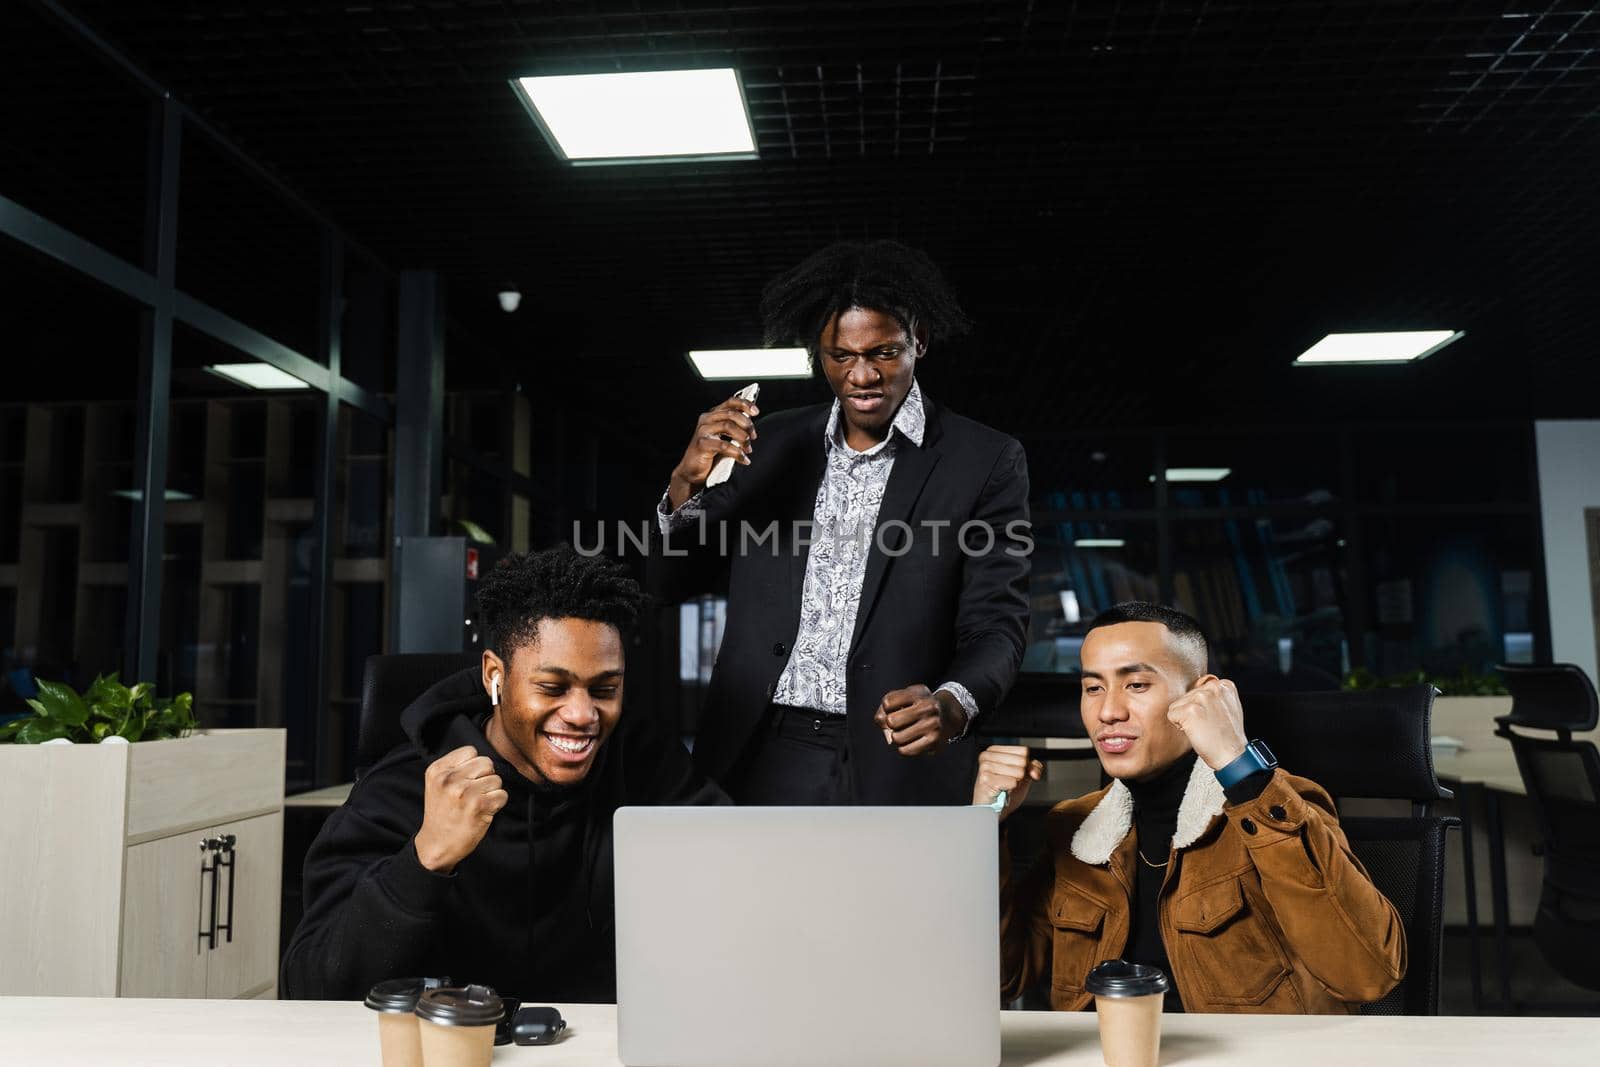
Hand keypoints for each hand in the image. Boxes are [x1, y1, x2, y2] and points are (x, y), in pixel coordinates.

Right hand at [413, 745, 508, 873]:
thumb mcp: (438, 784)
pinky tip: (483, 811)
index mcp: (438, 770)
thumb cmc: (442, 813)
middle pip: (486, 763)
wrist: (437, 844)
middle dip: (486, 777)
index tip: (467, 780)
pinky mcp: (478, 806)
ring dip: (492, 792)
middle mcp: (449, 779)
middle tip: (475, 793)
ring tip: (477, 803)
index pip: (471, 751)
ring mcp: (464, 792)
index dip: (474, 766)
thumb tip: (485, 759)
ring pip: (497, 779)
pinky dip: (497, 804)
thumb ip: (456, 767)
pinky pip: (502, 795)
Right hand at [667, 392, 760, 507]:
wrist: (692, 471)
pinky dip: (737, 452)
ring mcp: (703, 431)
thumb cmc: (710, 454)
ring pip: (728, 426)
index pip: (730, 402)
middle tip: (753, 437)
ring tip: (748, 449)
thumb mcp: (724, 437)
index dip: (744, 404)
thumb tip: (751, 426)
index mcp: (713, 415)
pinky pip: (724, 445)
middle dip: (747, 424)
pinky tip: (743, 459)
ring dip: (743, 438)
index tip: (756, 412)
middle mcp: (706, 419)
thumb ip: (734, 429)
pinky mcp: (702, 444)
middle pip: (731, 414)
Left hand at [874, 685, 965, 756]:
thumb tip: (886, 731)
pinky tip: (911, 741)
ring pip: (896, 738)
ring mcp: (932, 724)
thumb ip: (886, 708)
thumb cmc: (918, 705)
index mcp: (918, 693)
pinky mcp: (934, 741)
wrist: (948, 714)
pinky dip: (904, 747)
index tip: (896, 707)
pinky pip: (905, 750)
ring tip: (905, 732)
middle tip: (899, 723)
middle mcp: (927, 707)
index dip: (887, 707)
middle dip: (890, 724)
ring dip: (896, 737)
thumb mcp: (905, 697)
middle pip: (891, 721)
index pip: (887, 703)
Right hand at [973, 745, 1043, 821]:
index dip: (1025, 765)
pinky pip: (1013, 782)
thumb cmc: (1004, 791)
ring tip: (1005, 786)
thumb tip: (1035, 772)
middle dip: (1020, 775)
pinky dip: (1010, 789)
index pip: (1023, 751)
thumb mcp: (1022, 775)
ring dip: (1015, 783)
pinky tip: (1002, 790)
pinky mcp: (986, 779)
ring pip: (1019, 771)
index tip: (1015, 773)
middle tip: (1009, 781)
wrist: (992, 809)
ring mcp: (985, 767)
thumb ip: (1033, 767)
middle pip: (1022, 761)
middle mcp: (987, 755)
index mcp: (994, 750)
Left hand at [1165, 677, 1249, 771]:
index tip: (1214, 718)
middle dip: (1192, 712)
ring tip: (1203, 728)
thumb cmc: (1228, 736)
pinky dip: (1179, 726)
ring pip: (1178, 705)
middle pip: (1186, 696)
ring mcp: (1202, 698)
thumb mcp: (1228, 707)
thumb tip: (1197, 687)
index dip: (1202, 707)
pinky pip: (1172, 715)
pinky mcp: (1190, 710)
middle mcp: (1214, 687)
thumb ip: (1215, 695)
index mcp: (1224, 685)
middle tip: (1208, 725)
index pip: (1197, 690)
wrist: (1232, 755)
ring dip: (1186, 719)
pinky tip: (1196, 731)